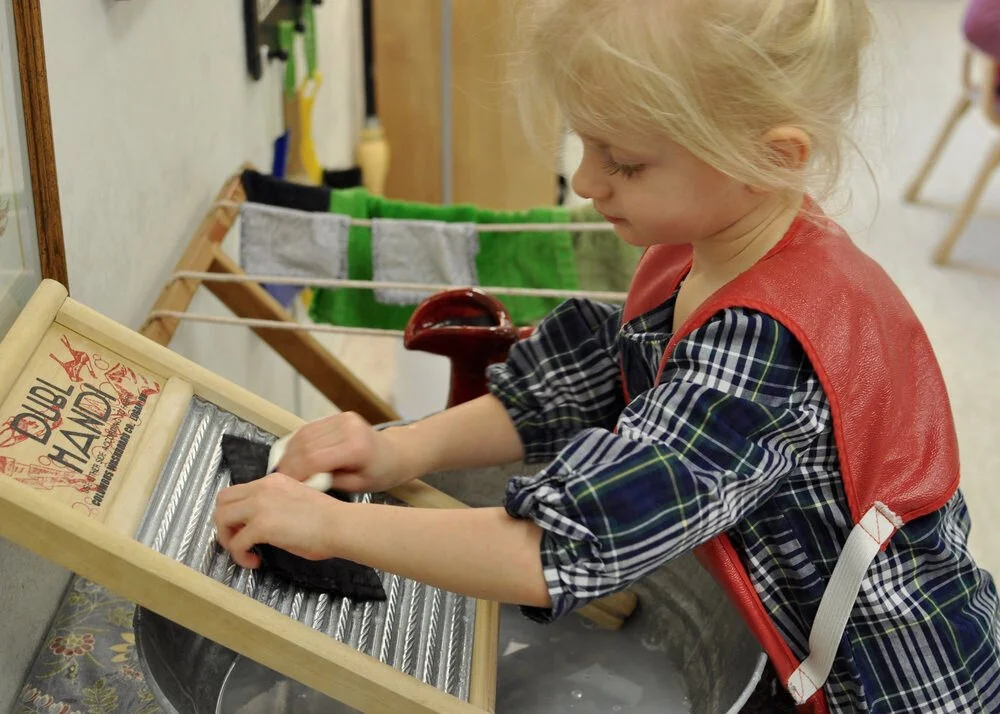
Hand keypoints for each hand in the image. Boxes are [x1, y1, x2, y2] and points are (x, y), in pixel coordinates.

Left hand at [213, 472, 340, 568]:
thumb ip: (275, 505)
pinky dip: (240, 556)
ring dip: (227, 539)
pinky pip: (236, 544)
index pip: (237, 492)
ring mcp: (260, 506)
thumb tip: (262, 524)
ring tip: (243, 552)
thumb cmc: (328, 519)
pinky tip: (255, 562)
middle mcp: (262, 488)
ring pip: (221, 519)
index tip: (244, 529)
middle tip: (238, 540)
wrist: (340, 525)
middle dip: (225, 524)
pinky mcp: (262, 526)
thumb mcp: (295, 500)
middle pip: (222, 502)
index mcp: (272, 481)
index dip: (234, 513)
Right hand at [278, 412, 412, 492]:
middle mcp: (348, 427)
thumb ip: (328, 482)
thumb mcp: (357, 487)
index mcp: (355, 447)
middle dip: (289, 462)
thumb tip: (300, 481)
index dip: (295, 472)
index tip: (285, 485)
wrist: (396, 452)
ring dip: (290, 451)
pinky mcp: (338, 416)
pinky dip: (298, 442)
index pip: (314, 458)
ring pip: (304, 433)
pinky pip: (310, 428)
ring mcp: (342, 418)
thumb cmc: (380, 474)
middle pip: (305, 444)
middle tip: (278, 479)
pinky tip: (293, 456)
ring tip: (284, 469)